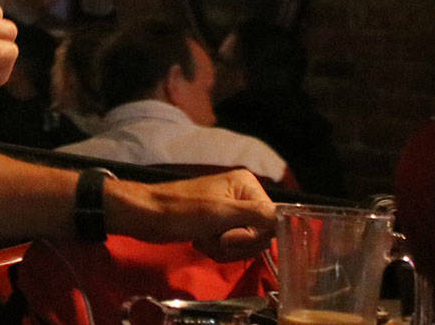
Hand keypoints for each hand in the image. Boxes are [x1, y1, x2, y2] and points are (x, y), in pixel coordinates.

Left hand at [107, 168, 276, 261]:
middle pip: (260, 234)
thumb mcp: (221, 213)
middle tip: (213, 237)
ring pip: (245, 244)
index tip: (227, 236)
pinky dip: (216, 249)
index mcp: (247, 185)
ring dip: (223, 248)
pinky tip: (199, 240)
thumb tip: (288, 217)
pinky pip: (231, 246)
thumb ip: (257, 215)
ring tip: (203, 238)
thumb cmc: (180, 210)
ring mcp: (230, 211)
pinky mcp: (219, 224)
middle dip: (235, 244)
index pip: (271, 220)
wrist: (146, 215)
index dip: (251, 236)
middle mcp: (243, 196)